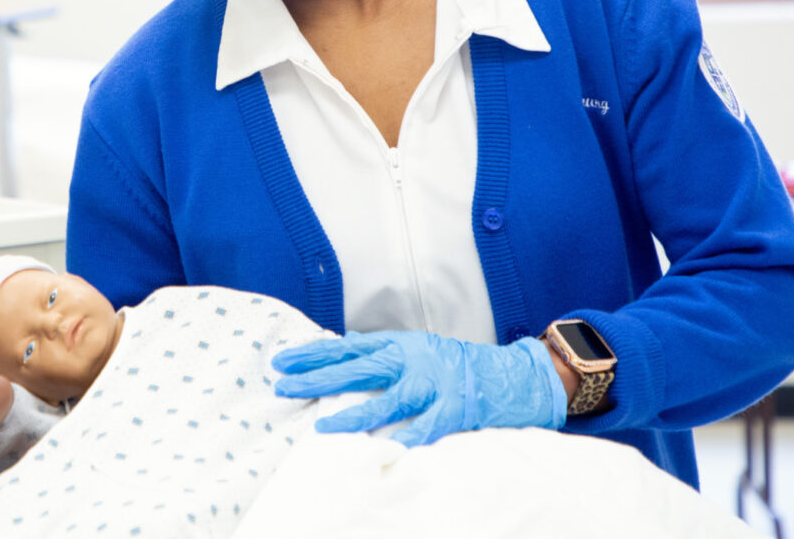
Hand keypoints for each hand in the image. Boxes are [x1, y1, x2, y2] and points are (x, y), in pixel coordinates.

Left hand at [272, 330, 566, 445]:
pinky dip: (409, 437)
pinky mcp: (456, 407)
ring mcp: (436, 383)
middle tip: (283, 385)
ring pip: (389, 399)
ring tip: (322, 426)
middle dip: (318, 378)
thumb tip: (340, 348)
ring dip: (354, 415)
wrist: (511, 374)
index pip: (347, 347)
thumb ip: (381, 350)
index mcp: (400, 344)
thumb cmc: (455, 364)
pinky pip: (428, 426)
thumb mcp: (415, 348)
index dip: (313, 354)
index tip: (282, 362)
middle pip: (359, 368)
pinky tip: (387, 449)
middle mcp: (414, 359)